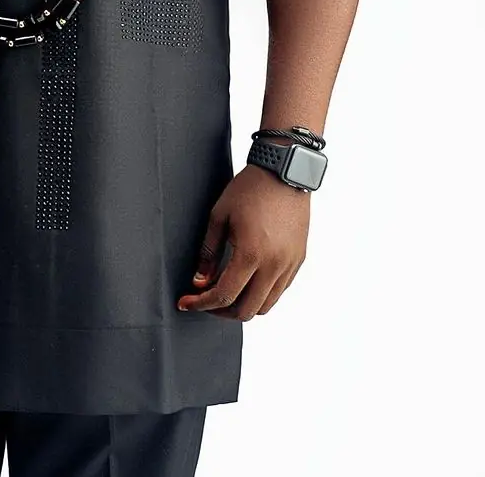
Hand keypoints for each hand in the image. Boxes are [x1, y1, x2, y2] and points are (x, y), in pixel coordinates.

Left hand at [177, 164, 309, 320]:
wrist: (284, 172)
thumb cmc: (250, 189)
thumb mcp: (219, 216)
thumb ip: (208, 252)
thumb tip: (200, 281)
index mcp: (251, 255)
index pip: (224, 296)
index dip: (201, 304)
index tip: (187, 302)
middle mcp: (274, 266)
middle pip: (246, 311)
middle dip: (221, 311)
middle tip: (204, 301)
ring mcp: (289, 265)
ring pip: (266, 305)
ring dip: (243, 305)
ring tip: (225, 292)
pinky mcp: (298, 260)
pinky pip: (279, 290)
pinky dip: (261, 294)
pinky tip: (247, 280)